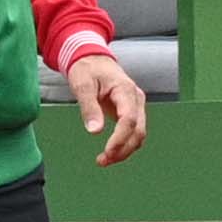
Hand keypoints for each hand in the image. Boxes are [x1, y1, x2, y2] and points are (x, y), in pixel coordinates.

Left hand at [65, 51, 147, 166]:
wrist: (93, 59)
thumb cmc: (87, 69)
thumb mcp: (83, 85)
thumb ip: (89, 108)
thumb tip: (94, 132)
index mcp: (126, 91)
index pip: (129, 119)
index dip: (120, 138)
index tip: (107, 152)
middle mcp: (136, 99)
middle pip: (138, 131)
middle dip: (123, 149)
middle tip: (102, 161)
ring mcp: (136, 106)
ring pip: (139, 134)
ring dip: (125, 150)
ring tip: (103, 160)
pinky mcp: (132, 112)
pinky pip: (134, 132)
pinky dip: (124, 144)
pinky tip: (110, 151)